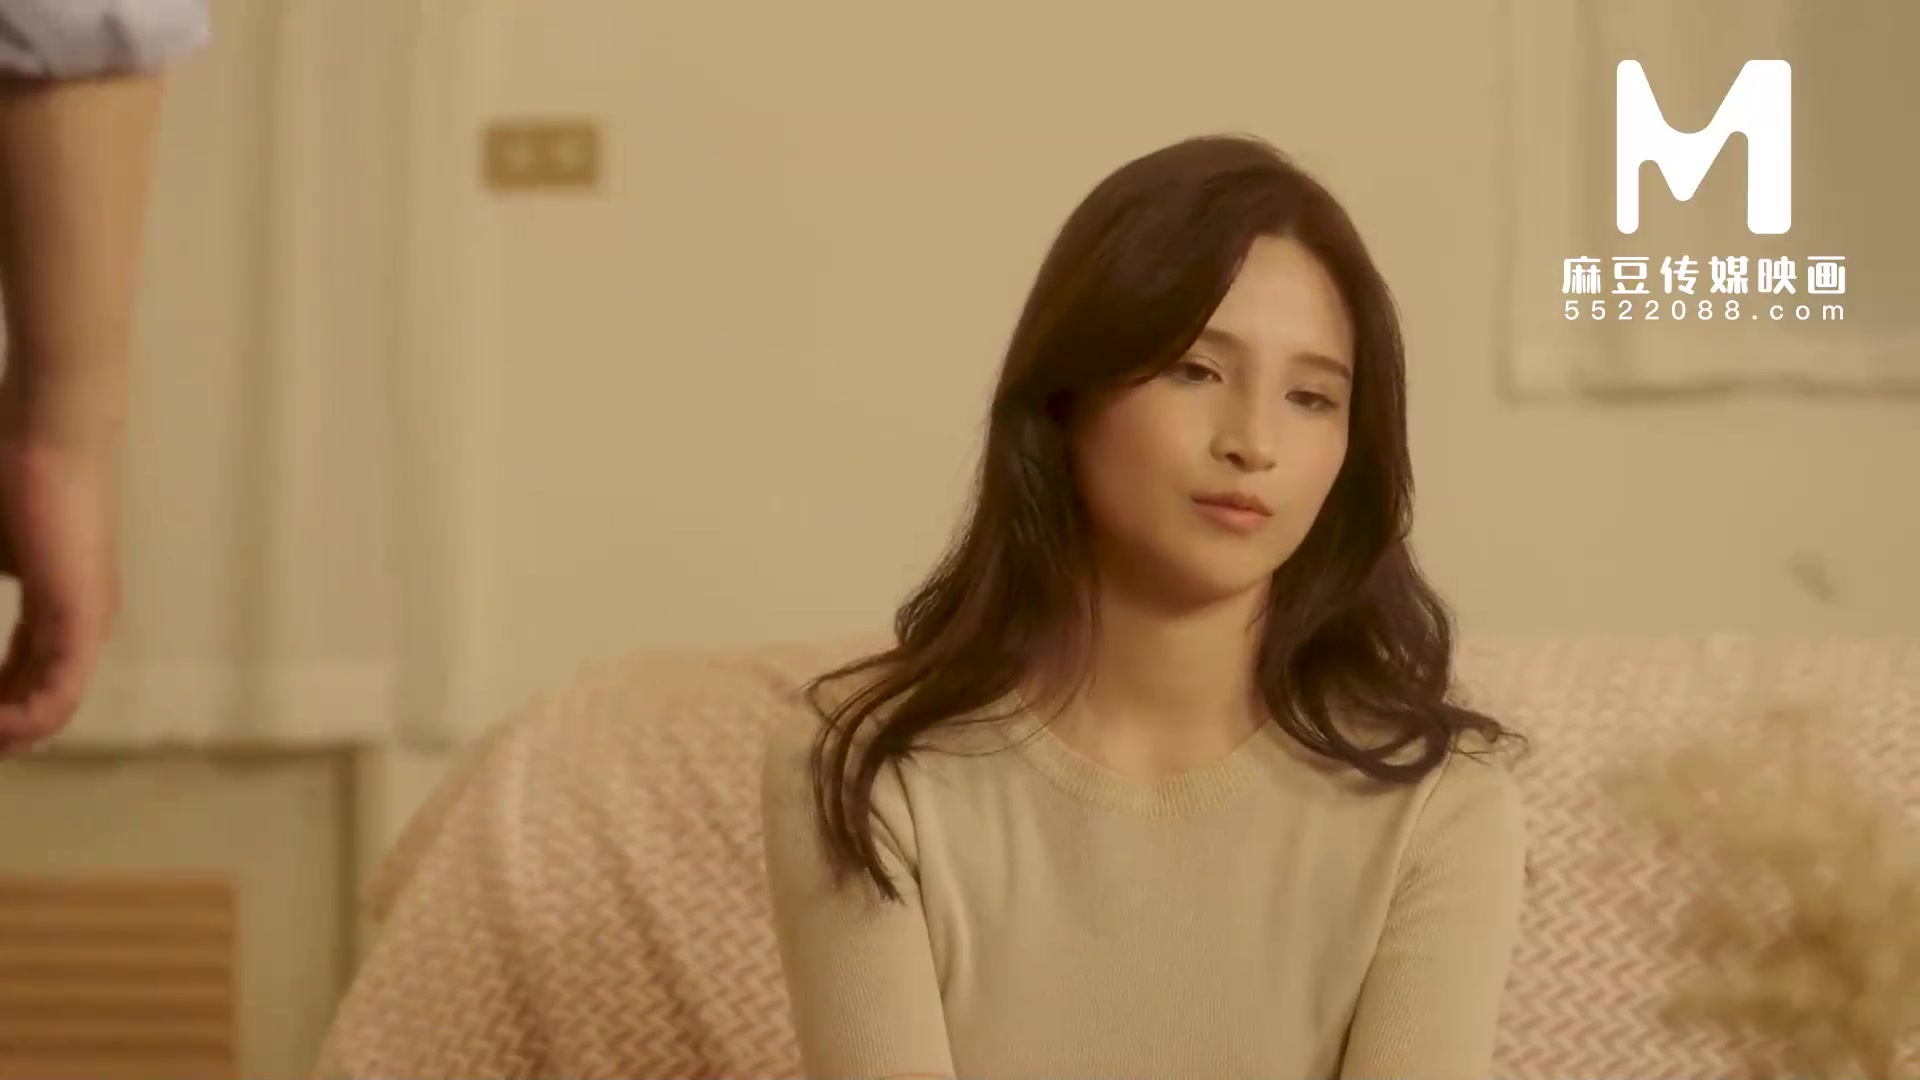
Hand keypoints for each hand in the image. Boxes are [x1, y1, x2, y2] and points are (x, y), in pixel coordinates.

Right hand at [0, 428, 120, 752]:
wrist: (48, 436)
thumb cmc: (5, 480)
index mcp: (53, 609)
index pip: (18, 678)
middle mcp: (77, 623)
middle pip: (33, 702)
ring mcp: (85, 623)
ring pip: (46, 709)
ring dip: (4, 732)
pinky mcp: (84, 618)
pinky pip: (58, 695)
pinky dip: (22, 721)